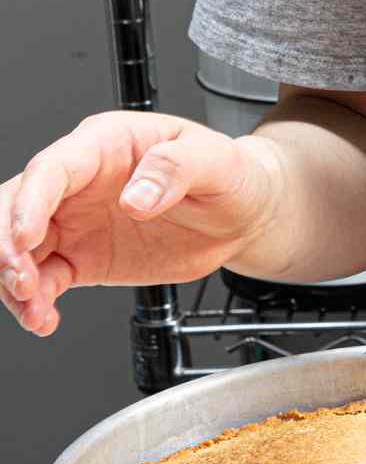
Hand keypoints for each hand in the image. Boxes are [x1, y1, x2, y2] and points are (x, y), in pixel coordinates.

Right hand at [0, 112, 280, 335]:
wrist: (244, 215)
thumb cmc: (230, 175)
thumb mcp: (216, 161)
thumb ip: (175, 170)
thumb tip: (137, 198)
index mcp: (105, 145)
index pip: (52, 170)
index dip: (30, 203)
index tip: (25, 238)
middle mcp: (79, 182)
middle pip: (16, 206)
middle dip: (6, 245)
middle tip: (20, 282)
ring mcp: (76, 220)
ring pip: (21, 246)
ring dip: (14, 279)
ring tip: (33, 309)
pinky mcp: (84, 257)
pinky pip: (46, 277)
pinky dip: (36, 300)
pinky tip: (42, 318)